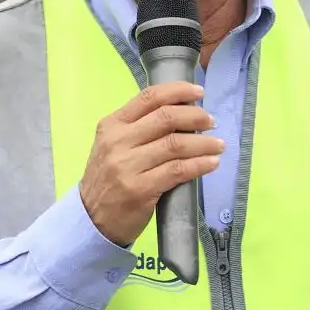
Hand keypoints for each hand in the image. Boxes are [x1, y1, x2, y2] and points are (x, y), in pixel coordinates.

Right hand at [78, 82, 223, 246]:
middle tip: (211, 122)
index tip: (199, 92)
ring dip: (204, 143)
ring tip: (218, 145)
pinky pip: (178, 170)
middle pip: (166, 118)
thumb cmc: (110, 178)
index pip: (148, 98)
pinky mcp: (139, 189)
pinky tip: (212, 163)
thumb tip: (184, 113)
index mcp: (112, 125)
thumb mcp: (114, 146)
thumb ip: (140, 128)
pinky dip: (200, 164)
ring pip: (176, 144)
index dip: (178, 91)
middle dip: (196, 117)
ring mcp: (127, 166)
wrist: (91, 219)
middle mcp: (118, 142)